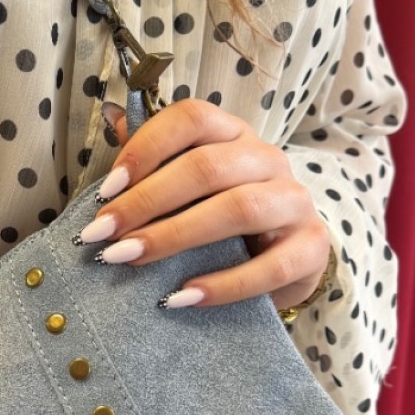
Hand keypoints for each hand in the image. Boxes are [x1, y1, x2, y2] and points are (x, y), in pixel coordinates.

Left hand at [84, 98, 331, 309]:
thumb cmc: (221, 219)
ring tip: (129, 259)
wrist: (282, 262)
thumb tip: (114, 117)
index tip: (106, 190)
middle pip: (207, 167)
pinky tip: (181, 297)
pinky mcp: (312, 249)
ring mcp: (295, 202)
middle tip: (103, 233)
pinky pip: (270, 267)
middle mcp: (268, 159)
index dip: (146, 148)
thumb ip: (155, 157)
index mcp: (234, 135)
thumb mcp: (188, 187)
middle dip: (146, 201)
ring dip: (174, 236)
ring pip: (238, 209)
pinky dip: (223, 285)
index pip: (193, 119)